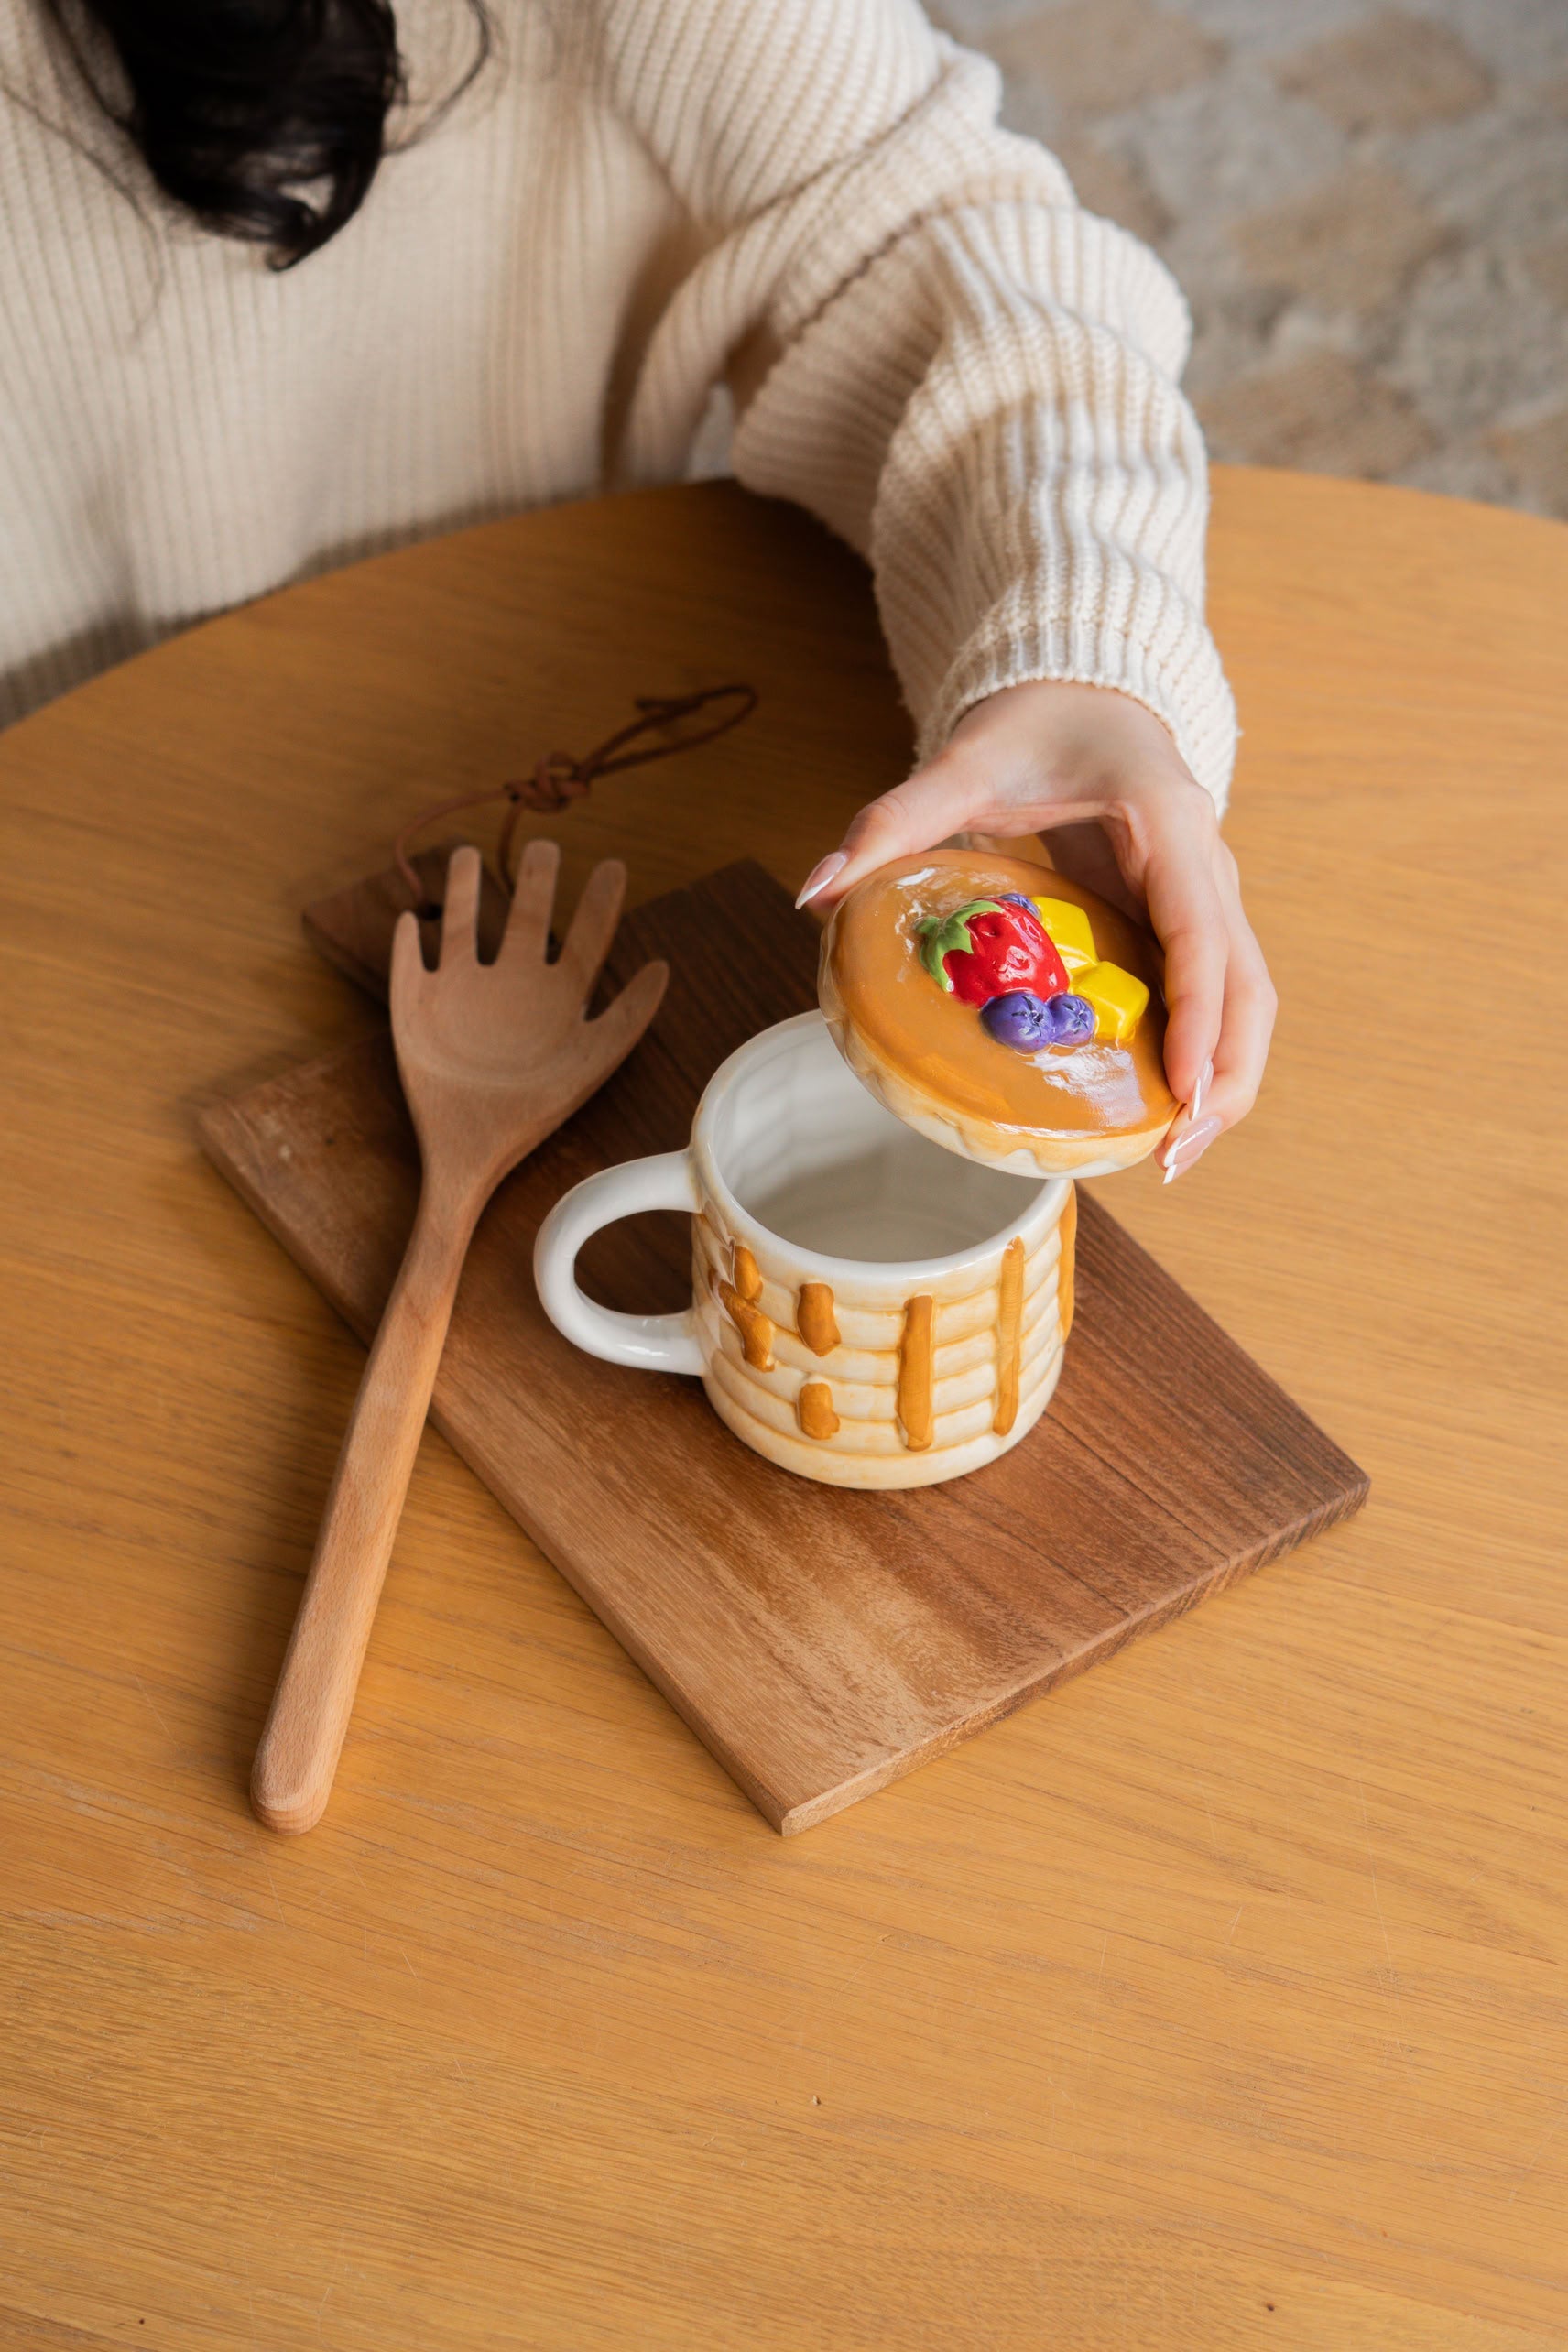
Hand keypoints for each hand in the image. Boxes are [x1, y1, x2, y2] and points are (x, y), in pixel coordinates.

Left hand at [797, 680, 1275, 1178]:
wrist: (1080, 692)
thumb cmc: (1033, 725)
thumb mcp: (963, 763)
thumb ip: (893, 821)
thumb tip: (818, 889)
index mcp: (1169, 824)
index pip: (1201, 935)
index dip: (1201, 1018)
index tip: (1181, 1089)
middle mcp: (1207, 865)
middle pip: (1248, 988)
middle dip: (1225, 1076)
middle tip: (1173, 1157)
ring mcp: (1207, 896)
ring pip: (1246, 1000)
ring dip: (1223, 1081)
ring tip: (1171, 1156)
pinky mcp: (1187, 921)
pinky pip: (1213, 998)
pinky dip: (1201, 1058)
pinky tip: (1158, 1114)